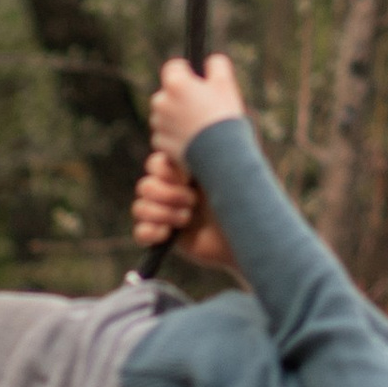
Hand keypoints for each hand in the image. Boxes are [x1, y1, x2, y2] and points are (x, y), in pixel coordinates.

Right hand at [131, 149, 238, 273]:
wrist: (247, 239)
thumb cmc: (243, 203)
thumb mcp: (228, 176)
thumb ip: (208, 158)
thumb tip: (184, 147)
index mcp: (183, 172)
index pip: (155, 164)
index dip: (166, 172)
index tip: (188, 178)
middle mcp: (171, 192)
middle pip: (144, 186)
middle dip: (168, 194)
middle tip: (193, 202)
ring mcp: (166, 214)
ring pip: (139, 208)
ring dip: (162, 213)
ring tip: (187, 218)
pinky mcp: (163, 237)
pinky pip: (140, 232)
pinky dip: (150, 232)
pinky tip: (168, 234)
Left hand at [147, 52, 249, 161]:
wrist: (220, 154)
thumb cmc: (223, 116)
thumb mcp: (226, 84)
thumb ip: (217, 65)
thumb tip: (212, 61)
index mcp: (176, 83)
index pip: (173, 67)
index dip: (185, 71)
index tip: (195, 79)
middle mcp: (162, 101)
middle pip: (168, 92)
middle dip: (180, 97)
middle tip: (201, 106)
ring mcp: (159, 123)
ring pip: (165, 114)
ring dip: (177, 117)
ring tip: (199, 125)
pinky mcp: (160, 143)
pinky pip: (166, 135)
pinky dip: (176, 136)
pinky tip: (193, 140)